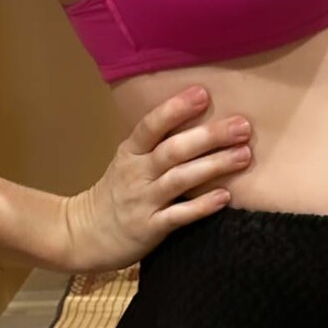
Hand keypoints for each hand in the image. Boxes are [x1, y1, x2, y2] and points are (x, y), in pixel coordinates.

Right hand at [64, 87, 254, 271]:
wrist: (84, 234)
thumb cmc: (116, 193)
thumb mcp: (128, 161)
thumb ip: (156, 143)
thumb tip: (199, 117)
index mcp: (130, 152)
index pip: (151, 125)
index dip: (175, 109)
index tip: (203, 93)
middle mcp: (136, 173)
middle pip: (173, 150)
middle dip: (209, 136)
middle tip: (242, 126)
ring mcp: (143, 201)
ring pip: (180, 179)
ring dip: (213, 166)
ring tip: (243, 155)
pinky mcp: (150, 228)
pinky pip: (179, 216)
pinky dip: (202, 206)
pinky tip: (224, 197)